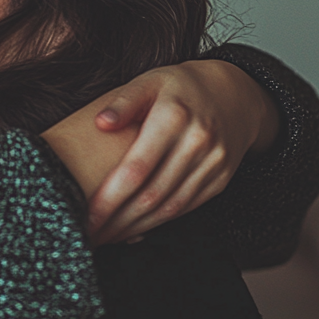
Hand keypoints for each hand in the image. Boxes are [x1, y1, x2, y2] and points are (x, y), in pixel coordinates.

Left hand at [87, 60, 279, 244]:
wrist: (234, 94)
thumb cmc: (178, 87)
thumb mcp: (149, 81)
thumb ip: (123, 101)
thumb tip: (100, 123)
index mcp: (174, 117)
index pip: (136, 168)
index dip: (109, 197)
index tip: (85, 215)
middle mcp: (198, 143)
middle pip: (152, 194)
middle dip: (116, 220)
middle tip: (86, 234)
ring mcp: (213, 165)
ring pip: (170, 208)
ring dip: (134, 228)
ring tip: (104, 237)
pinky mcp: (220, 180)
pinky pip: (186, 208)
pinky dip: (157, 224)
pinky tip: (132, 230)